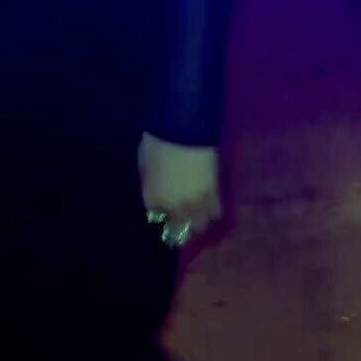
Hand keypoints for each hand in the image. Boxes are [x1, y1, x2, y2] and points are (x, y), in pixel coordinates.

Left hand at [138, 132, 222, 246]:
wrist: (184, 128)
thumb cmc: (158, 142)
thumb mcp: (145, 163)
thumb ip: (150, 184)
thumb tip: (156, 191)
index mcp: (153, 201)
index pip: (156, 221)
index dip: (160, 216)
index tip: (163, 212)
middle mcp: (174, 209)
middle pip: (180, 232)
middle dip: (179, 227)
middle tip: (180, 218)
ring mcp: (196, 204)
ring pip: (200, 227)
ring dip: (197, 222)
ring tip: (196, 213)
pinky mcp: (215, 194)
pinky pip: (215, 212)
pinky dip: (212, 212)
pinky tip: (209, 205)